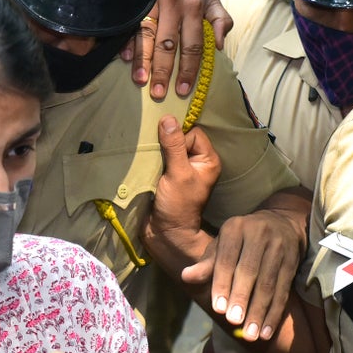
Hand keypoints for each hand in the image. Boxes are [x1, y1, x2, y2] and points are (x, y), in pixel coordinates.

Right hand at [121, 0, 232, 99]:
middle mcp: (173, 5)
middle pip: (168, 44)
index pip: (193, 44)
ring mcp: (151, 3)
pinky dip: (127, 42)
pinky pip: (130, 26)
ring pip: (147, 36)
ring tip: (141, 82)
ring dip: (143, 61)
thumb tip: (219, 45)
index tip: (183, 89)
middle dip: (164, 71)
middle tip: (160, 93)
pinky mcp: (134, 2)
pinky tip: (125, 59)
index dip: (189, 68)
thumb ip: (221, 19)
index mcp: (193, 6)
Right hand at [141, 115, 219, 284]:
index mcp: (207, 160)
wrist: (164, 233)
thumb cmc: (177, 206)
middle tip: (156, 152)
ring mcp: (181, 169)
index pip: (193, 133)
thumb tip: (168, 119)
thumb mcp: (178, 174)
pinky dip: (151, 157)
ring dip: (156, 150)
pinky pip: (159, 157)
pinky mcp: (166, 175)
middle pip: (179, 137)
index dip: (179, 138)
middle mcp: (196, 162)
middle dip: (165, 142)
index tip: (168, 152)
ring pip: (167, 146)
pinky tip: (144, 162)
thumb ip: (174, 146)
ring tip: (149, 158)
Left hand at [190, 197, 307, 341]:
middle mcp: (258, 233)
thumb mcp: (221, 246)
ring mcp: (278, 246)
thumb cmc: (240, 242)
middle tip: (233, 322)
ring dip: (259, 311)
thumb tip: (186, 277)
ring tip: (250, 335)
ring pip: (269, 283)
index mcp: (234, 228)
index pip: (227, 259)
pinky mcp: (293, 260)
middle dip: (241, 299)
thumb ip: (206, 264)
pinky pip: (283, 290)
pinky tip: (266, 331)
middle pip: (249, 271)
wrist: (279, 225)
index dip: (222, 284)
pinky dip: (275, 313)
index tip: (218, 309)